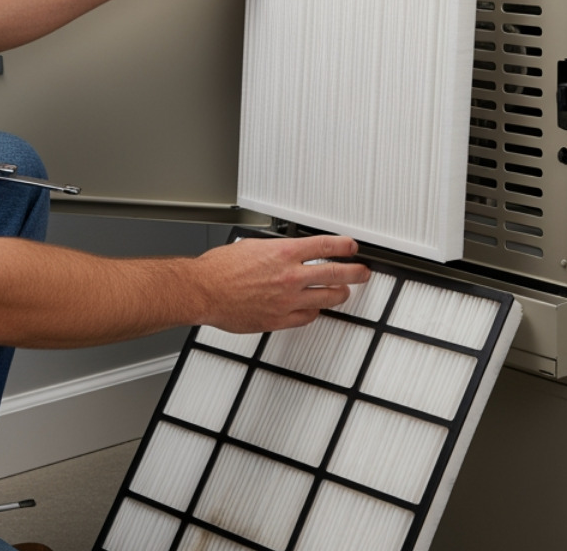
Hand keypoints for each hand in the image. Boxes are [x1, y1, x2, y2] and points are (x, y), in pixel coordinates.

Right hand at [193, 234, 370, 332]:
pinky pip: (308, 317)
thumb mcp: (252, 246)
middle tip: (362, 272)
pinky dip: (314, 311)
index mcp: (284, 253)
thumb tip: (287, 251)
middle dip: (355, 272)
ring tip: (343, 292)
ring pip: (328, 298)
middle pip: (336, 273)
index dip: (345, 246)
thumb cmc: (220, 269)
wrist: (204, 291)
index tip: (352, 247)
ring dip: (339, 294)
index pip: (326, 245)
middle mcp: (290, 276)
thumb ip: (275, 250)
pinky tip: (314, 308)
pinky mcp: (279, 320)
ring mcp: (287, 300)